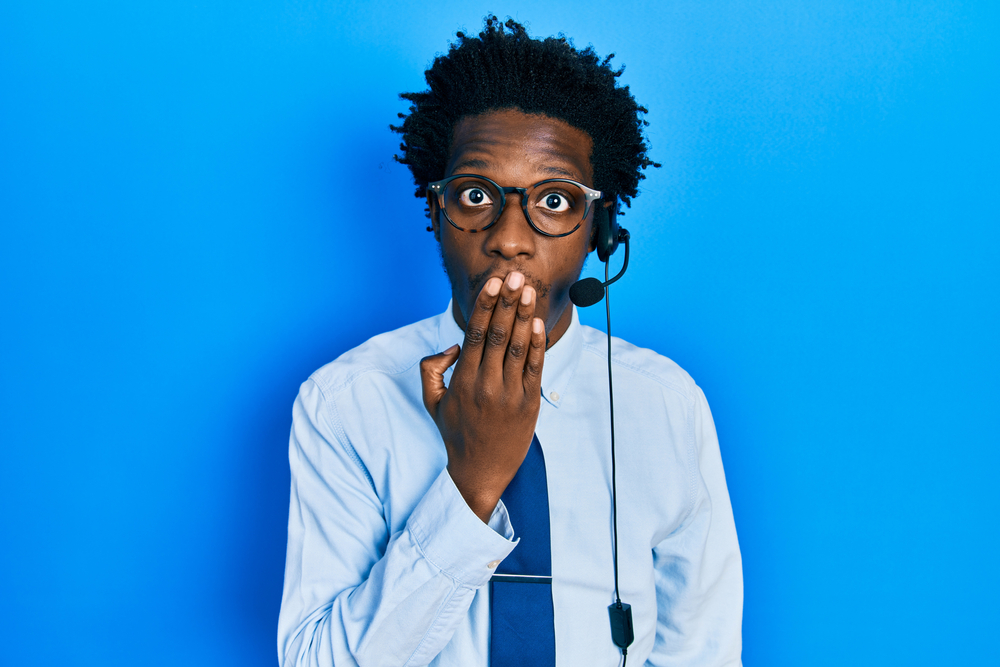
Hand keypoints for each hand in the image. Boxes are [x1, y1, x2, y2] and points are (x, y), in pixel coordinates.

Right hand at [420, 272, 546, 521]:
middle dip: (507, 302)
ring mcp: (510, 394)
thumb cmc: (456, 433)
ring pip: (518, 346)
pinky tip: (538, 323)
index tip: (492, 283)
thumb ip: (432, 369)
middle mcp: (486, 384)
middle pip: (498, 334)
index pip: (475, 334)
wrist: (480, 471)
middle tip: (514, 275)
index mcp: (462, 380)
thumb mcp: (432, 402)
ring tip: (528, 290)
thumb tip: (451, 345)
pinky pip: (535, 367)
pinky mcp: (529, 403)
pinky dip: (537, 344)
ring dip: (524, 315)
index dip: (484, 305)